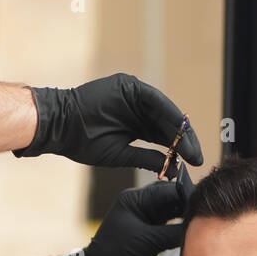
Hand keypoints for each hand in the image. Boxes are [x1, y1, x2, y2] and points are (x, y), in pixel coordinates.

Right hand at [13, 73, 202, 174]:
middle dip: (184, 140)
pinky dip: (167, 113)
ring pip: (164, 112)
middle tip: (197, 157)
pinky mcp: (128, 86)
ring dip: (179, 130)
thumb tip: (173, 169)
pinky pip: (154, 100)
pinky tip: (180, 129)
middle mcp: (136, 107)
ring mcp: (133, 95)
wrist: (59, 126)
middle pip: (167, 123)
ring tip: (191, 149)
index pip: (163, 134)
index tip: (194, 162)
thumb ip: (146, 158)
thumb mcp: (120, 154)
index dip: (179, 147)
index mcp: (134, 123)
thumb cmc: (83, 142)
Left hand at [53, 164, 194, 255]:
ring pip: (171, 210)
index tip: (206, 198)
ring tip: (204, 217)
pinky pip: (168, 222)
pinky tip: (193, 227)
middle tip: (209, 207)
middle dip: (188, 202)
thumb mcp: (145, 243)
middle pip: (170, 197)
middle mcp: (140, 204)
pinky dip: (180, 225)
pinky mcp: (148, 229)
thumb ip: (171, 233)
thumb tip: (196, 227)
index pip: (165, 190)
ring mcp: (144, 216)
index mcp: (134, 199)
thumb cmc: (115, 255)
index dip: (186, 193)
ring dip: (185, 213)